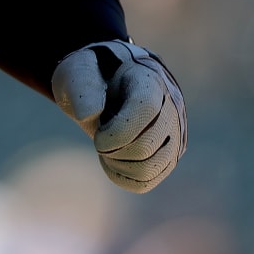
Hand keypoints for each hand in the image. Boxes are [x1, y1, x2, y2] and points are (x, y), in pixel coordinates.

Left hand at [51, 41, 185, 192]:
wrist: (108, 85)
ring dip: (117, 164)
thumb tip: (87, 115)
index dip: (117, 130)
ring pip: (149, 169)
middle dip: (112, 149)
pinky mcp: (168, 157)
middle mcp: (172, 108)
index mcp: (150, 80)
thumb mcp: (79, 71)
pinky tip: (112, 159)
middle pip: (146, 147)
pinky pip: (146, 181)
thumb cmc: (93, 77)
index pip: (147, 110)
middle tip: (99, 137)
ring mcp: (174, 135)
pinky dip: (122, 176)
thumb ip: (82, 88)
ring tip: (106, 148)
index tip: (98, 131)